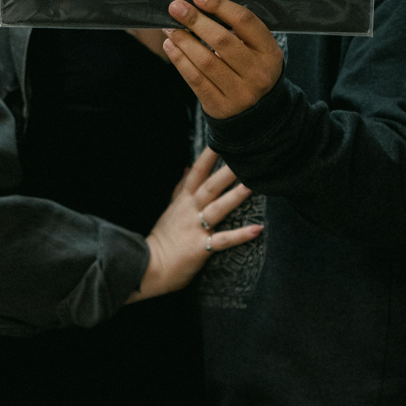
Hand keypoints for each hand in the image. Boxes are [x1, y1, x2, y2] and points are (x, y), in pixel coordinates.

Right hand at [132, 146, 261, 300]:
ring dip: (235, 197)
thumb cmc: (162, 239)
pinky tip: (258, 228)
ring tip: (253, 185)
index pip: (197, 173)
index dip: (209, 156)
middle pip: (210, 186)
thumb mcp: (170, 208)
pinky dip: (240, 235)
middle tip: (245, 156)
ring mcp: (195, 229)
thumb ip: (181, 188)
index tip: (221, 138)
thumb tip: (187, 166)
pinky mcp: (200, 248)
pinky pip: (223, 240)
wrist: (148, 266)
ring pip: (217, 208)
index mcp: (183, 201)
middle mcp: (190, 211)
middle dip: (227, 171)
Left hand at [162, 0, 283, 119]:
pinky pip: (196, 80)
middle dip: (196, 21)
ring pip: (206, 61)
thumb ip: (237, 31)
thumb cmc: (251, 70)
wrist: (257, 114)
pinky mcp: (221, 106)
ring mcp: (241, 93)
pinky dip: (180, 60)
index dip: (220, 6)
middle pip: (223, 40)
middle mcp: (258, 73)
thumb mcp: (257, 51)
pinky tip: (171, 46)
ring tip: (170, 27)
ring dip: (184, 40)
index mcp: (270, 52)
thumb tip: (199, 7)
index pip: (245, 22)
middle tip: (176, 8)